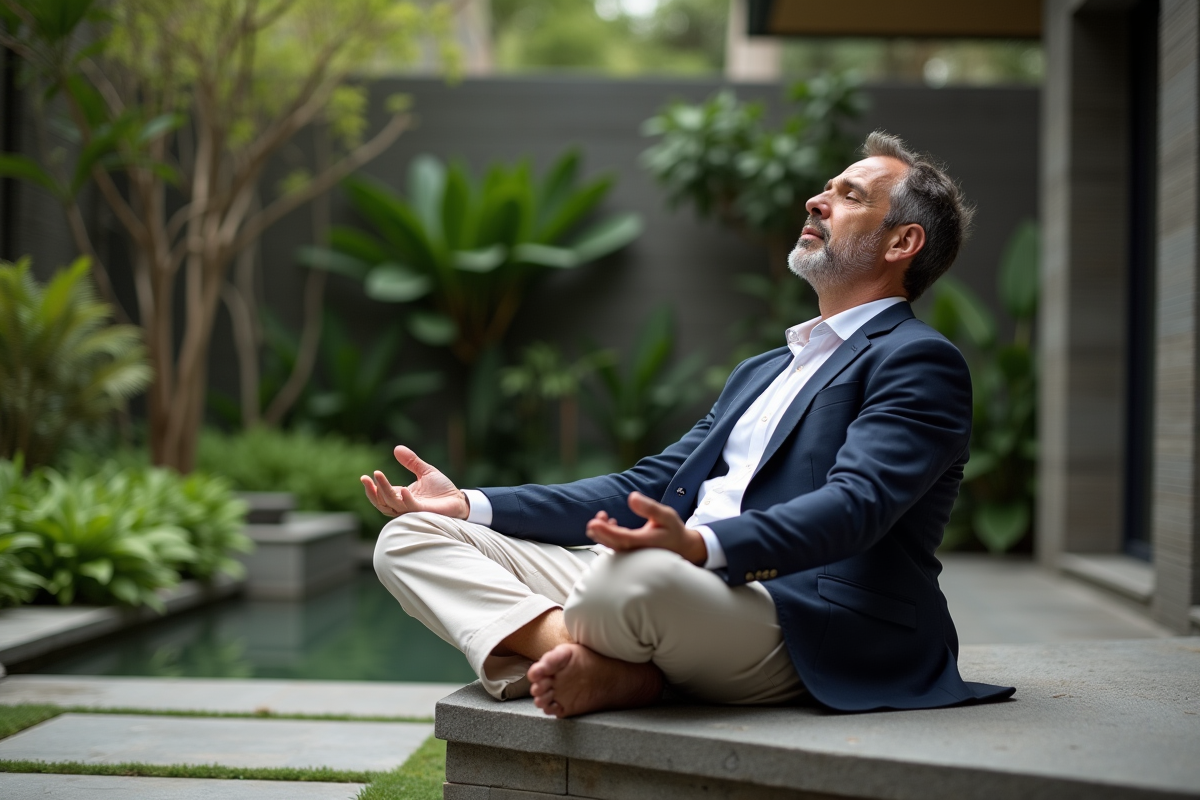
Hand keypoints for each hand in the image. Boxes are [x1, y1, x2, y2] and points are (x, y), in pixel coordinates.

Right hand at [360, 446, 469, 518]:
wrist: (459, 500)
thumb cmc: (442, 489)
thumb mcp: (425, 471)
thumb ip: (411, 461)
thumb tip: (397, 448)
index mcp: (402, 496)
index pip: (381, 495)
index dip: (372, 487)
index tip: (364, 476)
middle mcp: (404, 505)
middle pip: (382, 502)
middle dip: (373, 491)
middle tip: (367, 478)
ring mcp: (412, 510)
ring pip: (392, 504)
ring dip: (384, 491)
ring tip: (378, 476)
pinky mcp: (423, 512)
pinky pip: (410, 507)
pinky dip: (405, 499)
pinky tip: (402, 489)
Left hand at [585, 492, 707, 565]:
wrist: (681, 548)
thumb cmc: (672, 530)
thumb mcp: (666, 515)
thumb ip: (650, 507)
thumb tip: (631, 497)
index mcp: (645, 542)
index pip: (622, 538)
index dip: (606, 531)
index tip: (594, 523)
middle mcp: (636, 550)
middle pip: (613, 544)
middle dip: (600, 532)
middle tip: (595, 520)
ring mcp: (632, 553)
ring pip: (611, 545)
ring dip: (602, 532)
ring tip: (601, 516)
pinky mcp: (629, 552)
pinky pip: (614, 545)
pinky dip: (606, 535)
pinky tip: (610, 522)